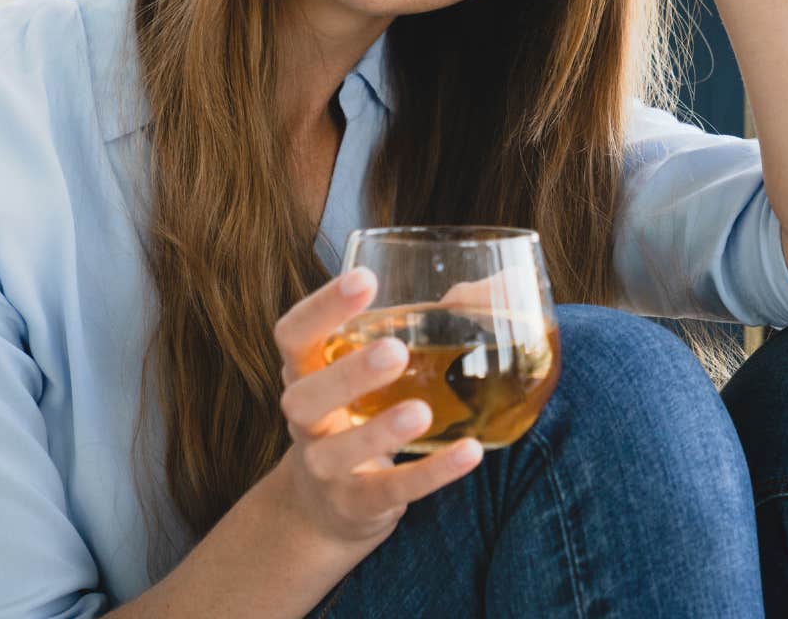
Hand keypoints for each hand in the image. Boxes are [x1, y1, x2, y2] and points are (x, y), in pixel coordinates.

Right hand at [272, 267, 484, 553]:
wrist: (323, 509)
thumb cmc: (354, 415)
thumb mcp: (362, 374)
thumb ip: (410, 328)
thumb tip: (494, 286)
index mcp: (305, 374)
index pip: (293, 335)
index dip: (321, 307)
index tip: (365, 279)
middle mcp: (304, 420)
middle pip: (305, 396)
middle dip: (347, 374)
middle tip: (395, 350)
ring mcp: (325, 468)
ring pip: (338, 452)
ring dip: (379, 431)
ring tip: (422, 411)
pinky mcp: (357, 505)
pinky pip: (391, 490)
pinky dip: (431, 473)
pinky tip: (470, 452)